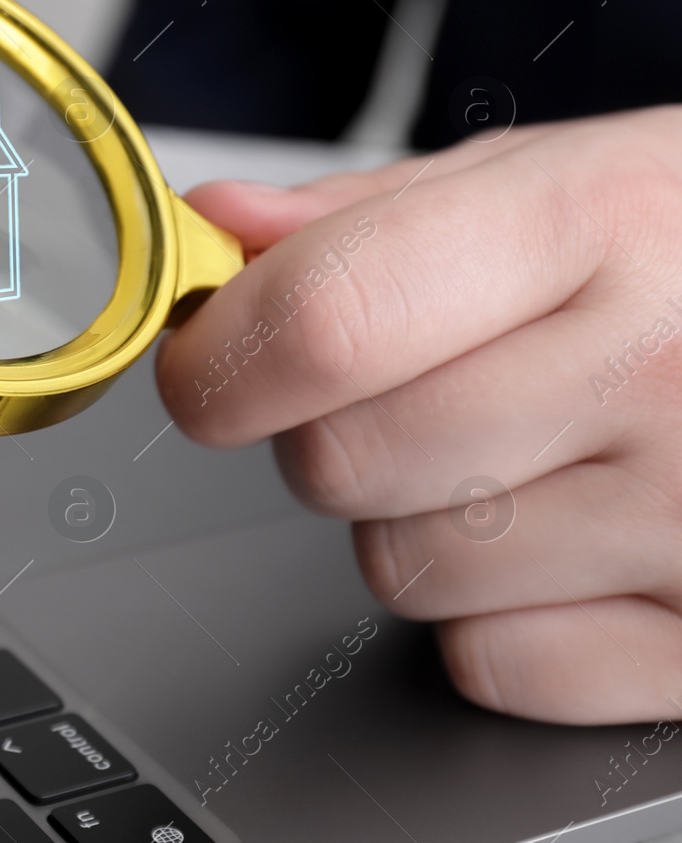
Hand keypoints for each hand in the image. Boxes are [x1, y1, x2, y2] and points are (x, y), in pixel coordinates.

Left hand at [157, 106, 681, 724]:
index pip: (330, 321)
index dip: (222, 355)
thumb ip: (373, 215)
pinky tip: (576, 535)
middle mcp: (660, 374)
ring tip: (526, 450)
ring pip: (402, 570)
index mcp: (601, 225)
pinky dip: (501, 615)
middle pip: (340, 463)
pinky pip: (495, 663)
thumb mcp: (562, 179)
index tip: (206, 362)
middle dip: (332, 432)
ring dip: (419, 520)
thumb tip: (220, 228)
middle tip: (418, 389)